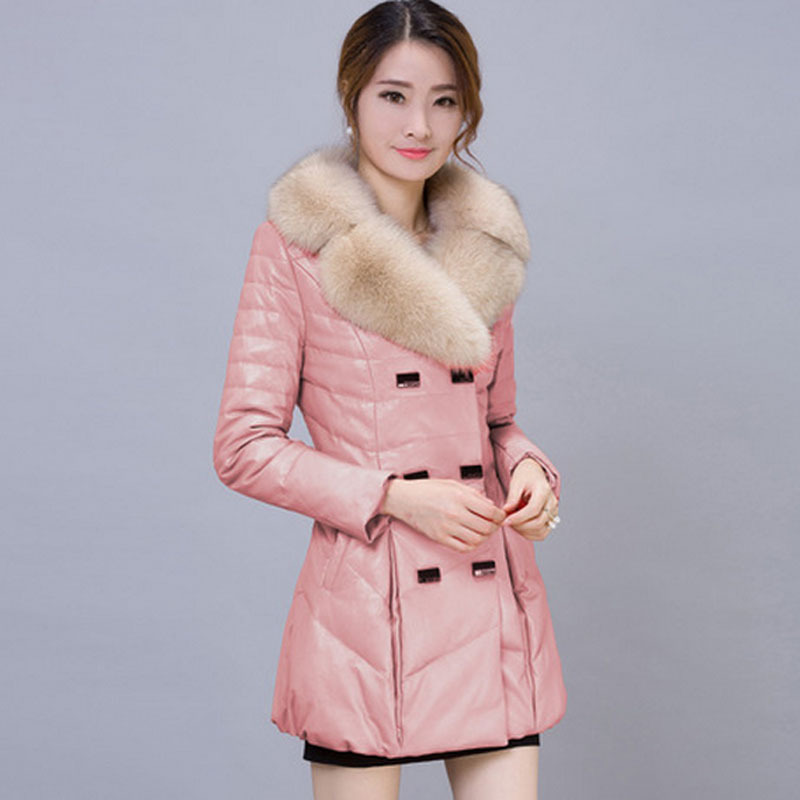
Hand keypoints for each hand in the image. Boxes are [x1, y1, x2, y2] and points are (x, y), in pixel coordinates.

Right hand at [382, 477, 506, 552]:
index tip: (501, 515)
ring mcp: (447, 528)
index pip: (491, 511)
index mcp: (460, 497)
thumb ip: (473, 494)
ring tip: (484, 531)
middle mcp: (455, 513)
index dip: (500, 515)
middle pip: (487, 527)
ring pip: (477, 539)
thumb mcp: (452, 484)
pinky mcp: (440, 538)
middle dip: (495, 526)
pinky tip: (472, 538)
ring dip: (485, 537)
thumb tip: (490, 505)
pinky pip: (463, 547)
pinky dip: (472, 545)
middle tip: (495, 524)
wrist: (403, 499)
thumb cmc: (426, 490)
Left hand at [501, 458, 558, 540]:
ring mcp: (554, 512)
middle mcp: (552, 503)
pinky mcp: (551, 519)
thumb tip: (506, 511)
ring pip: (541, 531)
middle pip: (538, 522)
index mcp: (544, 490)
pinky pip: (542, 534)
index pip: (533, 509)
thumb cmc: (525, 477)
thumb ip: (512, 497)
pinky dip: (529, 534)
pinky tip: (519, 527)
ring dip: (524, 532)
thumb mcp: (516, 482)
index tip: (505, 521)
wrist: (534, 475)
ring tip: (512, 523)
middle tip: (506, 522)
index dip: (518, 518)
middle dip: (519, 526)